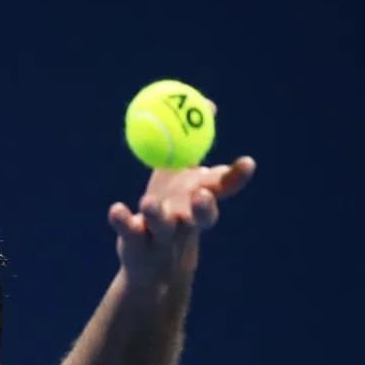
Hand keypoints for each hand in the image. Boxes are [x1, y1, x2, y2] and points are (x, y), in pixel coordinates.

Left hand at [107, 154, 255, 286]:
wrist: (154, 264)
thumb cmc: (174, 208)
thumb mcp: (188, 178)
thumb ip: (195, 145)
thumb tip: (213, 100)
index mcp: (201, 202)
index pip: (222, 190)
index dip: (236, 177)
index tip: (248, 163)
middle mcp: (186, 220)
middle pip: (200, 216)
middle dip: (204, 206)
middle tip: (203, 194)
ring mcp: (161, 235)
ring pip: (162, 226)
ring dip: (157, 215)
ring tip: (149, 203)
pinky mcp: (134, 243)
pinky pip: (129, 231)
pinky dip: (122, 220)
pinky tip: (117, 210)